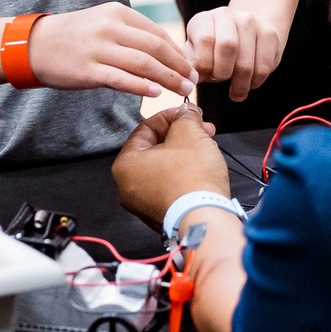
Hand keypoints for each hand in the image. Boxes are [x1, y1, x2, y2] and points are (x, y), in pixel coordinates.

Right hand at [27, 3, 196, 98]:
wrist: (35, 45)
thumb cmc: (74, 37)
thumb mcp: (103, 23)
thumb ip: (131, 34)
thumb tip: (165, 53)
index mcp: (117, 13)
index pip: (157, 32)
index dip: (177, 51)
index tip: (190, 66)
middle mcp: (109, 27)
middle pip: (155, 48)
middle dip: (179, 66)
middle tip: (193, 80)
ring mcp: (98, 48)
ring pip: (143, 64)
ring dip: (167, 79)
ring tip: (181, 91)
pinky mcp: (88, 70)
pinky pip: (121, 79)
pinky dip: (142, 87)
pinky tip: (155, 94)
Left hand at [112, 106, 227, 226]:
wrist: (206, 220)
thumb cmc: (192, 178)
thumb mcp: (189, 133)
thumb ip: (184, 116)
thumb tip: (186, 111)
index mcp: (125, 165)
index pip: (145, 129)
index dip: (170, 116)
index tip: (186, 113)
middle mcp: (128, 187)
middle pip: (156, 149)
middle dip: (181, 135)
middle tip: (200, 129)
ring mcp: (143, 204)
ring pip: (165, 167)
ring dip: (185, 153)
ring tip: (206, 146)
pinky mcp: (162, 215)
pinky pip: (170, 186)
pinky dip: (184, 174)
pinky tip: (202, 167)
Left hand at [184, 6, 283, 101]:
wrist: (245, 32)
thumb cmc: (214, 49)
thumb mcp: (196, 52)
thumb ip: (190, 64)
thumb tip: (190, 78)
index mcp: (204, 20)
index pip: (205, 40)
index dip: (204, 65)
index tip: (205, 76)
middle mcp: (227, 15)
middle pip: (228, 46)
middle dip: (222, 73)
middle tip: (221, 80)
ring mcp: (250, 22)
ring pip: (246, 63)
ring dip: (240, 84)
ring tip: (236, 91)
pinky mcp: (269, 34)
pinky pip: (264, 67)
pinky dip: (256, 82)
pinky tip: (250, 84)